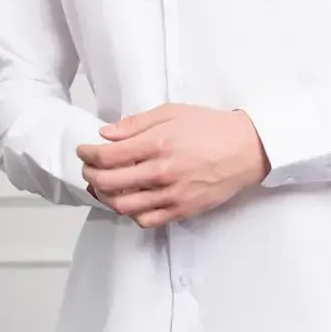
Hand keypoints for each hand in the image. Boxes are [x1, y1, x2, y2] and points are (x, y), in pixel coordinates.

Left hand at [76, 103, 270, 227]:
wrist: (246, 149)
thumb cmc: (210, 127)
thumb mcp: (173, 112)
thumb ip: (136, 123)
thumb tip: (106, 134)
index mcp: (158, 143)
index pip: (108, 156)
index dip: (88, 155)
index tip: (84, 150)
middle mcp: (162, 172)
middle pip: (109, 182)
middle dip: (91, 175)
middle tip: (89, 168)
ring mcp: (172, 195)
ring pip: (123, 206)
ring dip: (105, 196)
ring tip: (103, 186)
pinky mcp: (182, 210)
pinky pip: (145, 220)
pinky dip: (130, 213)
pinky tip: (129, 200)